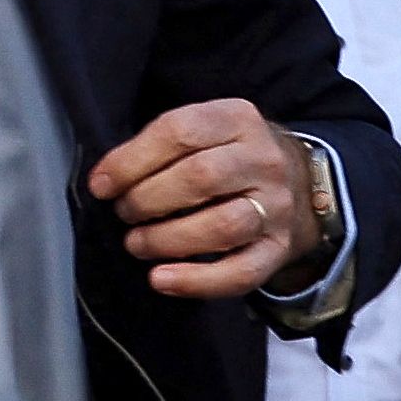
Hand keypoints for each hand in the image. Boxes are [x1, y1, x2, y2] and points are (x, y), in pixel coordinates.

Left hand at [85, 99, 321, 300]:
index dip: (132, 160)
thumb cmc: (231, 157)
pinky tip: (161, 279)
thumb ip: (160, 146)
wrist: (299, 185)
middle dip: (148, 200)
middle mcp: (263, 160)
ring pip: (222, 227)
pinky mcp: (278, 250)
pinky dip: (195, 281)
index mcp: (239, 119)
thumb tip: (105, 179)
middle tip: (124, 213)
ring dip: (167, 239)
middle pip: (201, 178)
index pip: (181, 131)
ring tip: (137, 243)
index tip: (101, 185)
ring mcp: (276, 207)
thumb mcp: (206, 131)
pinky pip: (240, 273)